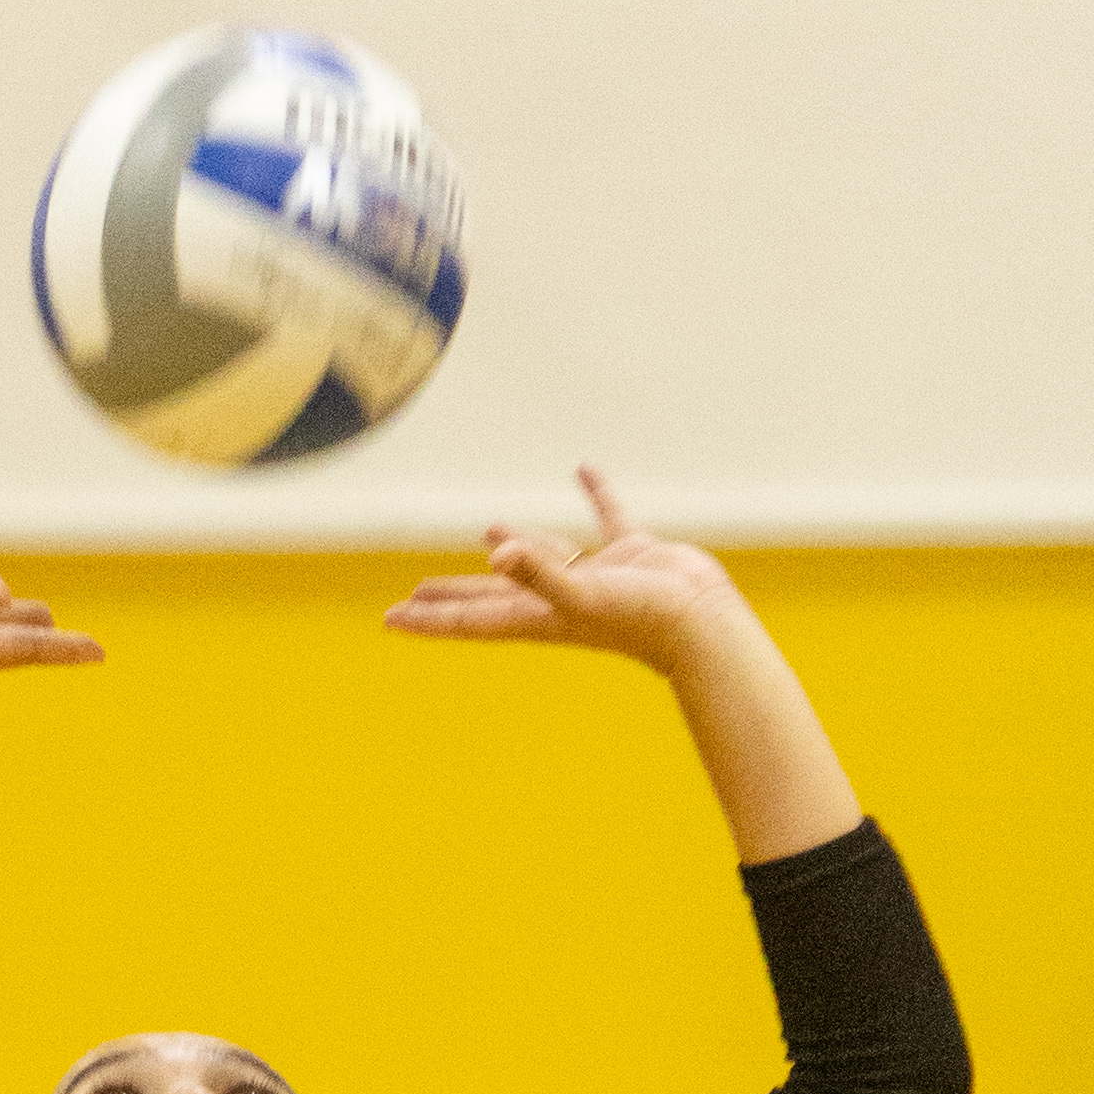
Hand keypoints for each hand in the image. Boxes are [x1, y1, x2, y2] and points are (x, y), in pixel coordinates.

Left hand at [385, 469, 744, 672]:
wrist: (703, 621)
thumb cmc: (642, 618)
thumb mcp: (583, 596)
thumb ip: (540, 574)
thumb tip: (497, 553)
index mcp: (538, 616)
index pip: (471, 617)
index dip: (430, 618)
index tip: (391, 620)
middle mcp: (559, 599)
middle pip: (492, 593)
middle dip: (454, 593)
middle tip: (416, 593)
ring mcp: (595, 577)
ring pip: (543, 556)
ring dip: (516, 546)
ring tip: (488, 529)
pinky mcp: (630, 552)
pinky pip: (605, 517)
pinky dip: (594, 495)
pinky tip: (584, 472)